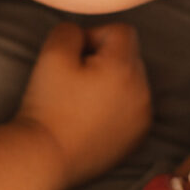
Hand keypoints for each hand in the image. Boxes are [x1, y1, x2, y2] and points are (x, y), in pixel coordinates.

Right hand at [17, 22, 151, 187]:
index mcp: (124, 67)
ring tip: (82, 100)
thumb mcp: (52, 54)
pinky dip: (117, 106)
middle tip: (74, 79)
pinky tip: (91, 118)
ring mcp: (143, 117)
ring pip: (132, 82)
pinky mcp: (138, 137)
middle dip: (104, 59)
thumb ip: (70, 31)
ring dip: (112, 82)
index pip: (122, 32)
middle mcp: (142, 91)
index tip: (74, 57)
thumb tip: (83, 36)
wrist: (46, 157)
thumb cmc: (48, 105)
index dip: (94, 35)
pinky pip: (133, 108)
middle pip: (130, 56)